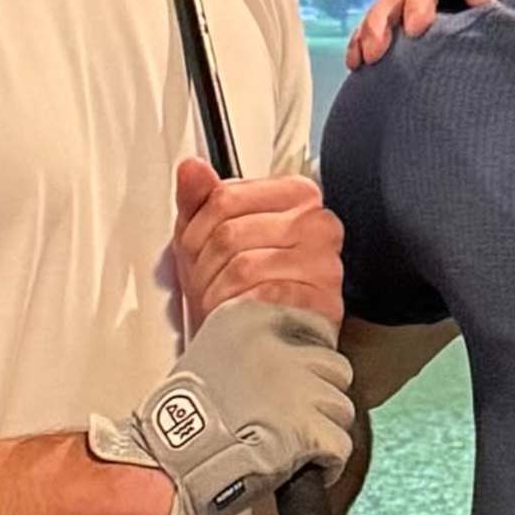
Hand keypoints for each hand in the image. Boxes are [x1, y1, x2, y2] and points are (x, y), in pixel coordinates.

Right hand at [90, 298, 359, 514]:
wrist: (168, 460)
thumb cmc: (179, 419)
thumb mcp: (206, 355)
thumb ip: (247, 350)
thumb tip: (284, 365)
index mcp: (250, 321)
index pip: (314, 326)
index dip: (315, 358)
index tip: (308, 376)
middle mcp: (280, 348)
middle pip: (335, 370)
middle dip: (322, 396)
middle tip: (297, 419)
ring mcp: (299, 389)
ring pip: (341, 409)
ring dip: (324, 430)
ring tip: (296, 448)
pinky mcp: (310, 430)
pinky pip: (340, 445)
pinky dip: (329, 463)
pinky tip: (306, 469)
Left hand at [170, 155, 342, 326]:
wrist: (260, 347)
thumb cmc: (238, 288)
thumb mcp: (209, 235)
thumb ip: (198, 198)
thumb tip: (192, 168)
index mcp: (296, 194)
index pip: (226, 195)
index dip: (196, 229)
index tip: (195, 249)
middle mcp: (317, 223)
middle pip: (231, 231)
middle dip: (204, 264)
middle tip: (206, 282)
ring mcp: (323, 261)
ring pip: (244, 265)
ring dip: (217, 291)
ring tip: (219, 301)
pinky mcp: (322, 300)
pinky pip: (263, 296)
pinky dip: (239, 309)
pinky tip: (239, 314)